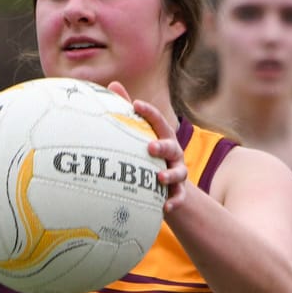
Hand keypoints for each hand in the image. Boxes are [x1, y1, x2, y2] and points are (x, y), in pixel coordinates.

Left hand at [121, 85, 188, 208]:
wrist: (166, 183)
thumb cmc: (146, 152)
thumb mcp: (139, 132)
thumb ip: (127, 111)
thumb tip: (112, 84)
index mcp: (162, 136)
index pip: (158, 121)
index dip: (149, 112)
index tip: (136, 104)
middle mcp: (173, 153)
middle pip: (171, 147)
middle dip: (162, 146)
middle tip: (150, 147)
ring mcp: (177, 172)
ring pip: (179, 172)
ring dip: (170, 175)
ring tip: (160, 178)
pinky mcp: (178, 191)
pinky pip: (179, 197)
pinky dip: (174, 202)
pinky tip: (165, 208)